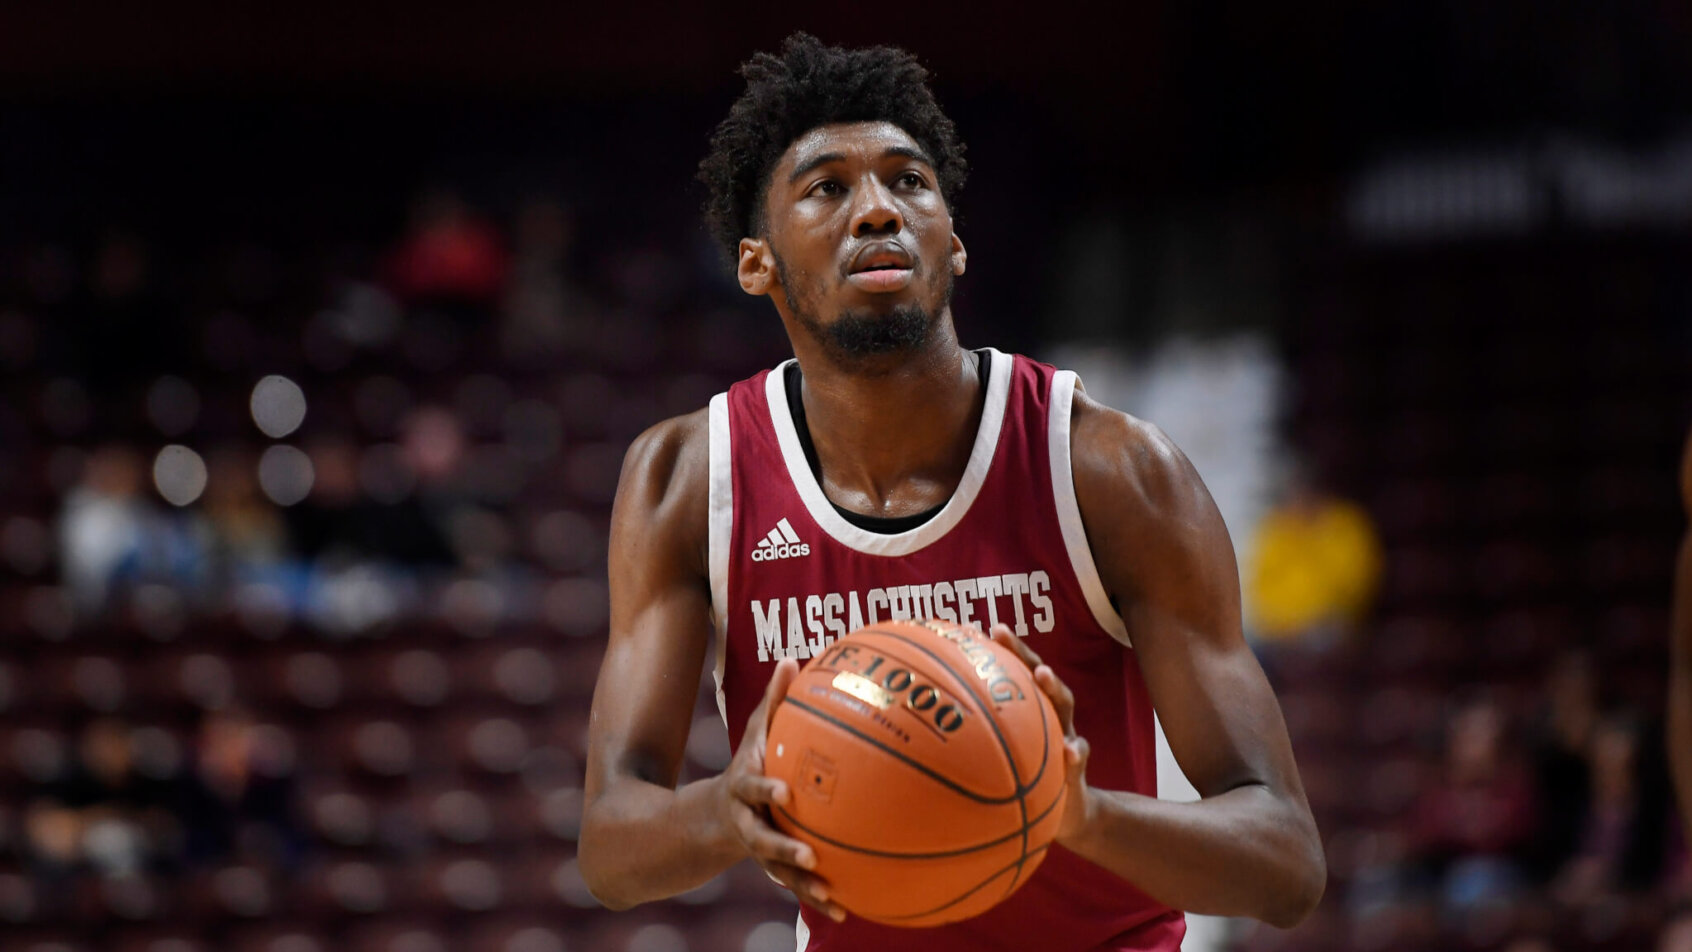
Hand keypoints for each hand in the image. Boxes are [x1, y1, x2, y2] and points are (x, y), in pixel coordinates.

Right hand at [718, 657, 847, 921]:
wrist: (711, 818)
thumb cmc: (748, 763)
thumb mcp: (754, 732)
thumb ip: (773, 701)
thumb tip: (792, 659)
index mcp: (744, 787)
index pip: (752, 787)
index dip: (766, 790)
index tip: (786, 792)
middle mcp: (749, 822)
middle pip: (762, 838)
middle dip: (783, 848)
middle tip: (808, 854)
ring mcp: (759, 849)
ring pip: (779, 870)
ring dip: (803, 885)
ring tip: (830, 895)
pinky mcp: (774, 868)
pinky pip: (796, 885)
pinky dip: (818, 897)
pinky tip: (847, 909)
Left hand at [990, 624, 1093, 843]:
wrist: (1068, 815)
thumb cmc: (1023, 783)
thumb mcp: (996, 765)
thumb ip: (974, 749)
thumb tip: (926, 735)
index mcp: (1028, 713)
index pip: (1012, 673)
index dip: (994, 651)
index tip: (971, 629)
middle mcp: (1048, 717)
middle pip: (1037, 676)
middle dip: (1021, 651)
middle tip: (1002, 633)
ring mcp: (1066, 737)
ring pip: (1063, 706)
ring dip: (1053, 687)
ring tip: (1042, 675)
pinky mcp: (1077, 767)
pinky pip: (1079, 756)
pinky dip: (1075, 752)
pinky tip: (1070, 751)